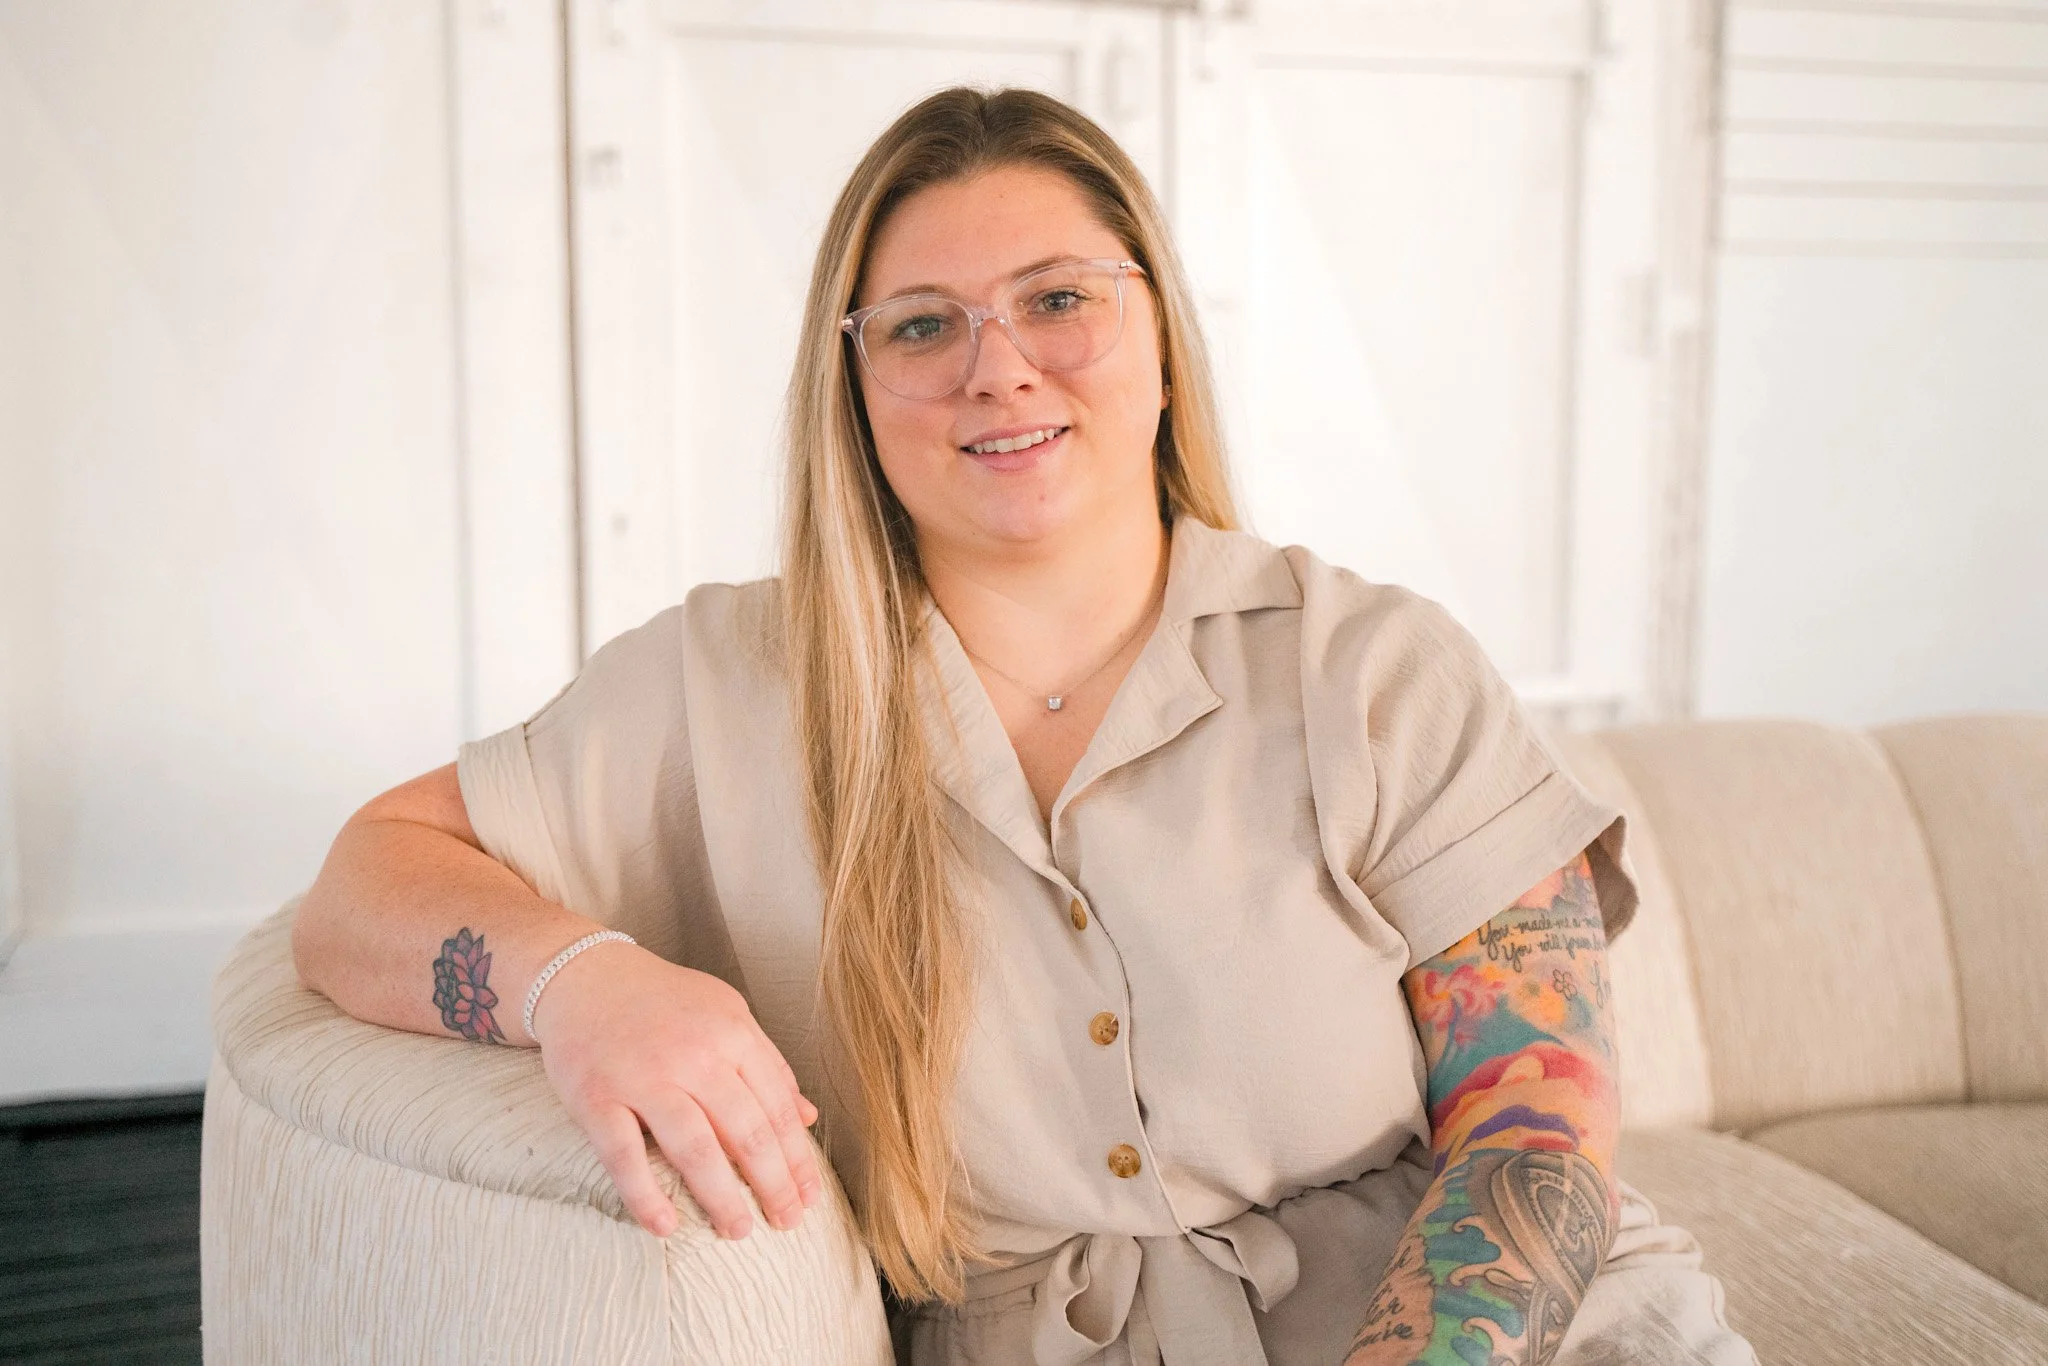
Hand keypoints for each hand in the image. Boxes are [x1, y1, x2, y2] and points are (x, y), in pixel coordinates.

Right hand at [530, 942, 824, 1239]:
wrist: (583, 975)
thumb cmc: (663, 1003)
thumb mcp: (726, 1015)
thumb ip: (767, 1065)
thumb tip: (807, 1116)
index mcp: (732, 1033)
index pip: (776, 1106)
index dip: (797, 1157)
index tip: (809, 1196)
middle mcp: (693, 1054)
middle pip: (745, 1132)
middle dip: (772, 1185)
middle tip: (786, 1223)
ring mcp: (642, 1076)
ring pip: (694, 1148)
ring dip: (722, 1197)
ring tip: (739, 1230)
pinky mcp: (595, 1096)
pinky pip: (624, 1155)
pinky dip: (645, 1195)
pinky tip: (666, 1226)